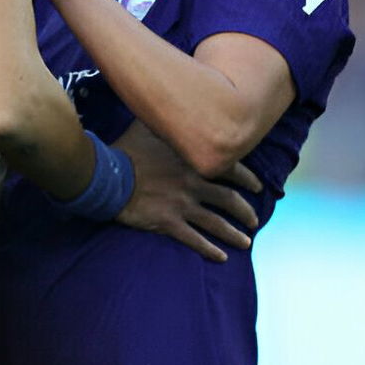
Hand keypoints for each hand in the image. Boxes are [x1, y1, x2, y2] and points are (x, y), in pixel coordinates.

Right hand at [113, 122, 261, 261]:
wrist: (106, 175)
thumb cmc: (126, 149)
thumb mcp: (148, 126)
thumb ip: (166, 121)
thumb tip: (173, 107)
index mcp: (192, 161)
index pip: (231, 169)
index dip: (248, 180)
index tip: (257, 187)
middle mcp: (193, 184)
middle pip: (229, 200)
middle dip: (245, 211)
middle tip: (254, 219)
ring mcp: (181, 205)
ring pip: (216, 223)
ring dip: (234, 234)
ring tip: (246, 242)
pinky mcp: (168, 222)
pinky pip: (194, 240)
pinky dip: (210, 250)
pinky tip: (221, 258)